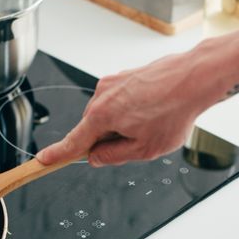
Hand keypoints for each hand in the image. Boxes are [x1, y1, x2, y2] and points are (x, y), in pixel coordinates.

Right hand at [36, 51, 219, 166]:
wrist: (196, 78)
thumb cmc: (174, 111)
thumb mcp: (144, 149)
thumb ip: (113, 156)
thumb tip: (96, 157)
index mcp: (101, 116)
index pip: (73, 142)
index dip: (57, 155)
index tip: (43, 161)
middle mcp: (101, 95)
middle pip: (93, 129)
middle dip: (109, 140)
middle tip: (139, 141)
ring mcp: (113, 83)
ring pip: (108, 115)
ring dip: (123, 125)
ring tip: (152, 122)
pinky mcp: (124, 77)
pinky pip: (119, 102)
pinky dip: (132, 111)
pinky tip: (154, 110)